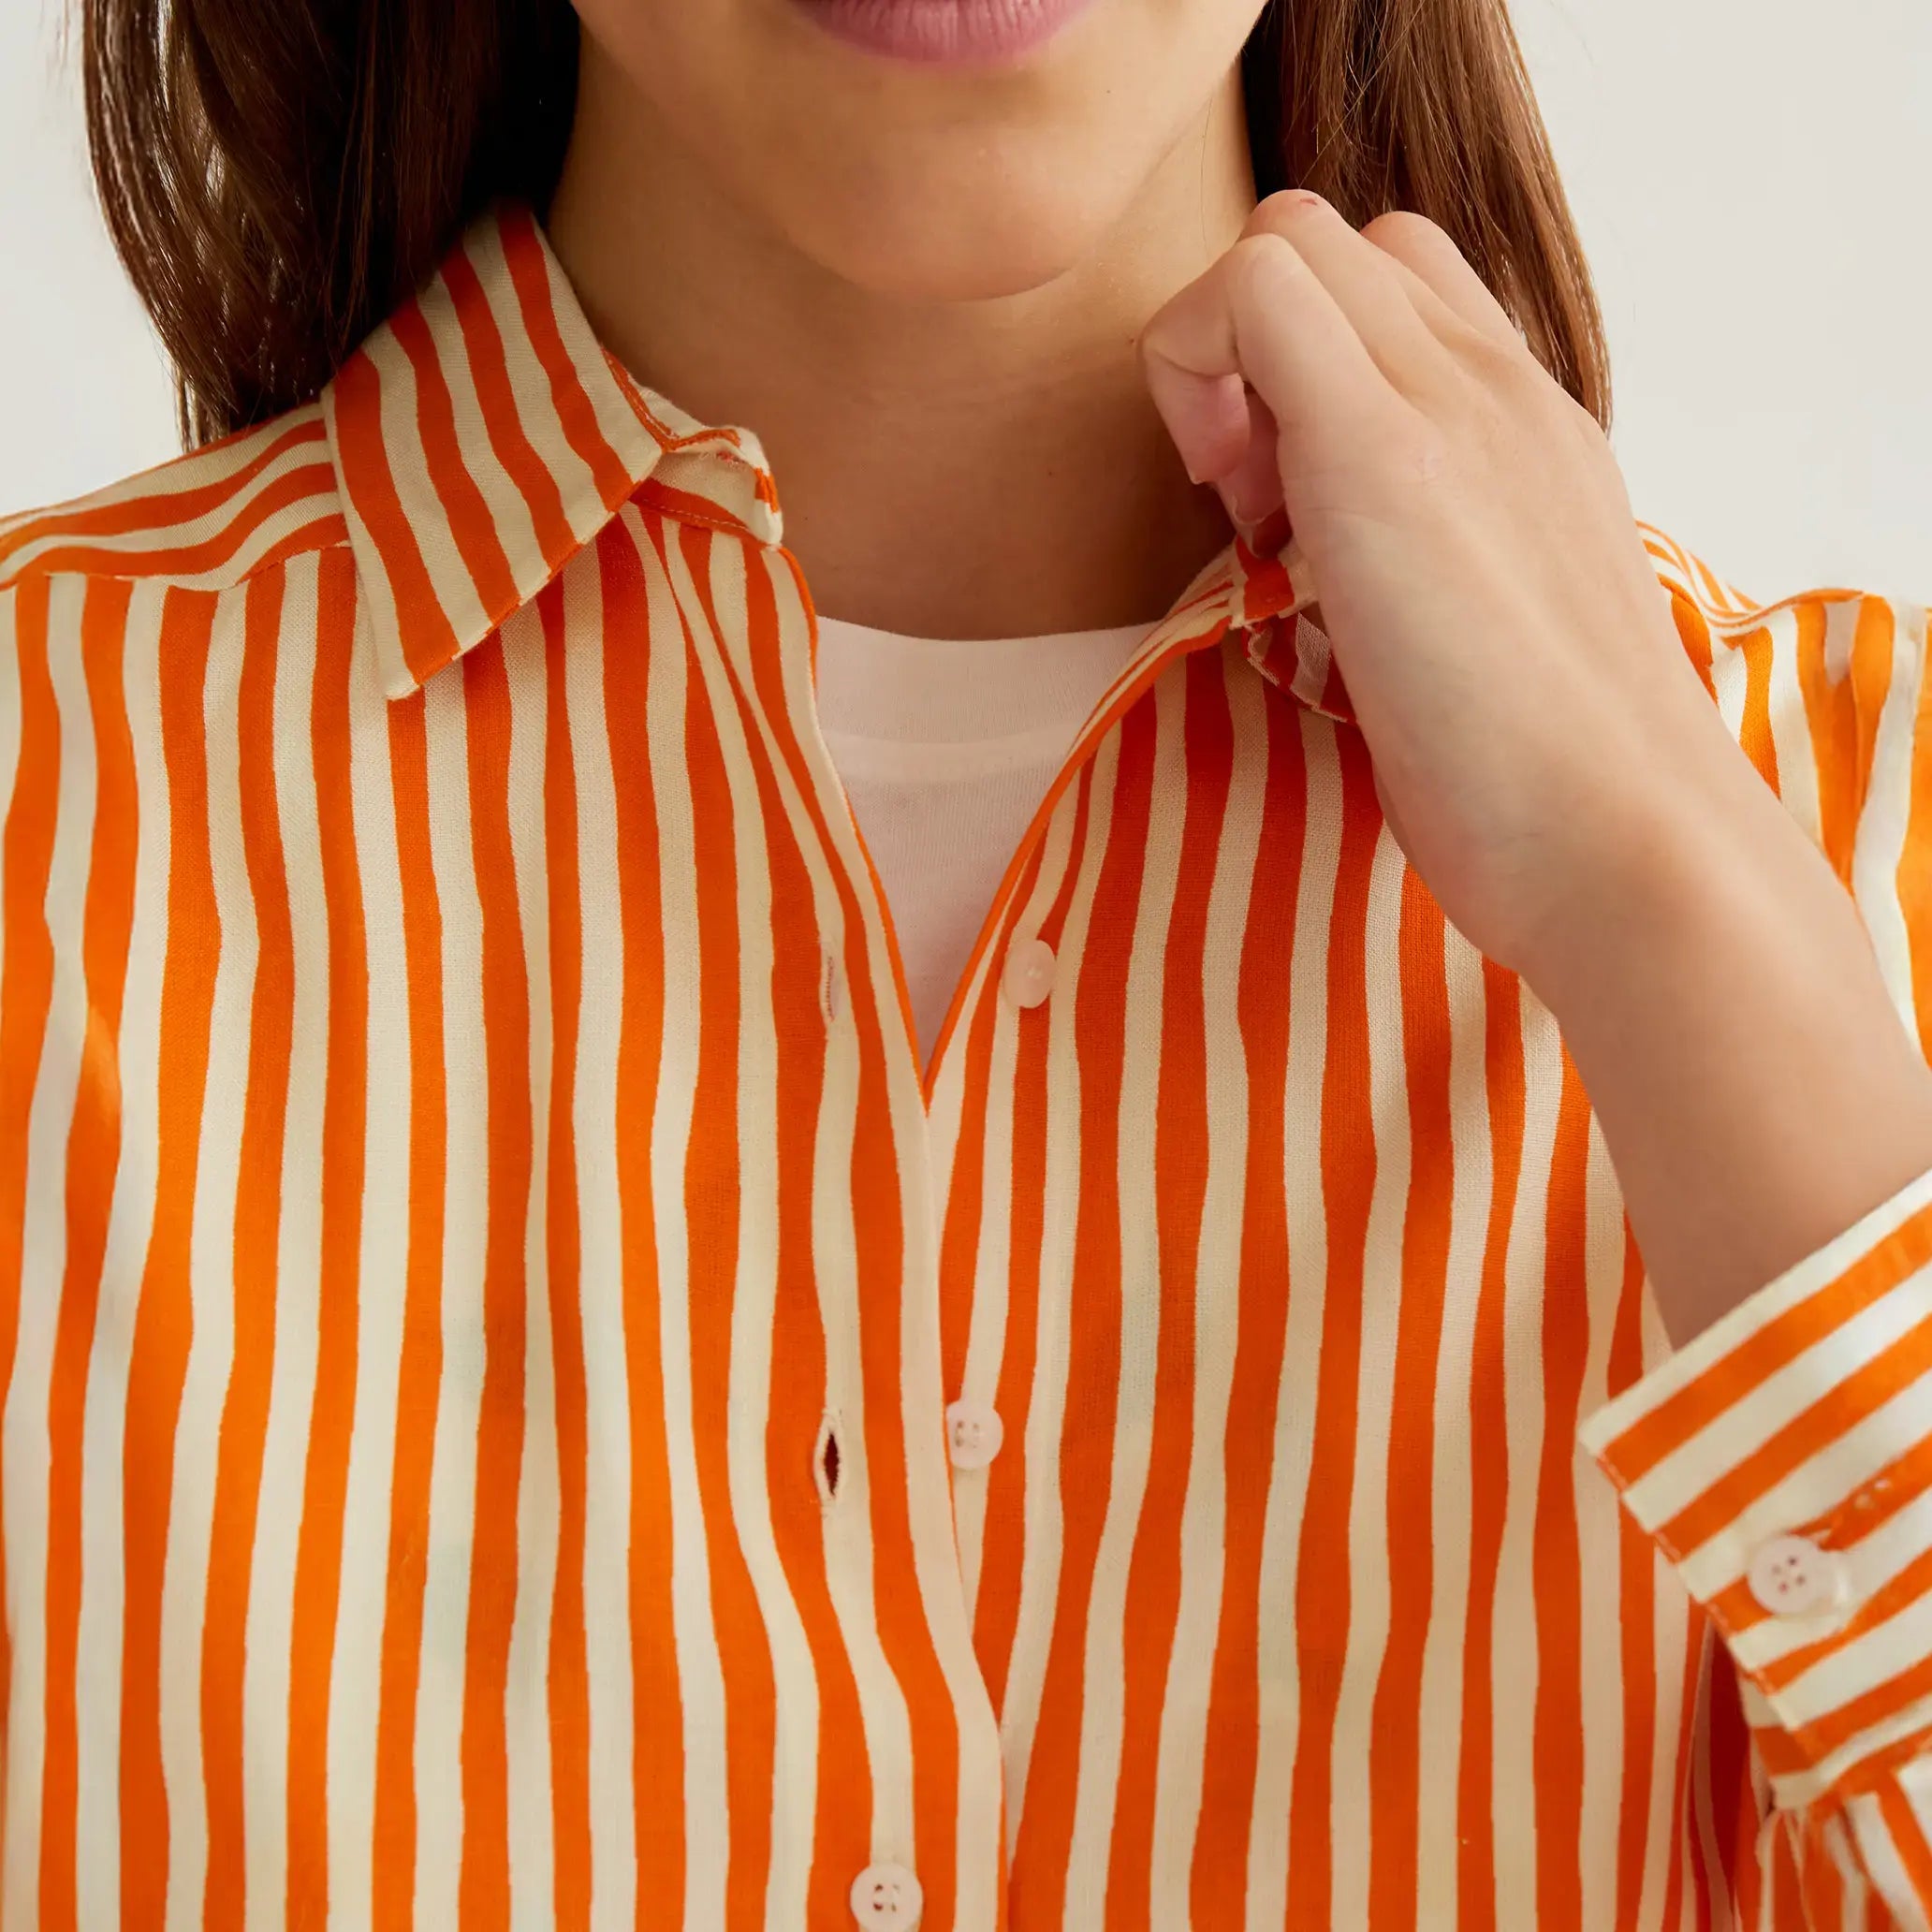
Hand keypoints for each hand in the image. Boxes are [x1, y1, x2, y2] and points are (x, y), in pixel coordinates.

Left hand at [1139, 192, 1931, 1339]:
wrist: (1626, 836)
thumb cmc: (1550, 774)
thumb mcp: (1500, 630)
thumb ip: (1438, 571)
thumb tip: (1353, 587)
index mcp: (1524, 423)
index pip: (1393, 280)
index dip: (1303, 366)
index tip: (1278, 505)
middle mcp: (1493, 385)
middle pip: (1326, 237)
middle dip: (1249, 350)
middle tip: (1252, 502)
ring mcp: (1447, 404)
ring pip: (1287, 239)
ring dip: (1225, 359)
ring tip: (1259, 515)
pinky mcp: (1383, 454)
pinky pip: (1253, 295)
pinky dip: (1196, 375)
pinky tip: (1240, 518)